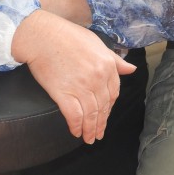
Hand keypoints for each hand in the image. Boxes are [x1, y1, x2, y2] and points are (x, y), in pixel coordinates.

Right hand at [11, 10, 136, 143]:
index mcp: (107, 65)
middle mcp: (98, 78)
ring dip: (90, 129)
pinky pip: (74, 115)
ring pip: (90, 114)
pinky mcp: (64, 93)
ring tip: (89, 138)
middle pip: (103, 106)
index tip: (105, 115)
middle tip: (98, 134)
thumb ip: (115, 59)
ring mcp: (82, 87)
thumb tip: (131, 69)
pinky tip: (76, 132)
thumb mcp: (96, 43)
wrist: (42, 36)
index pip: (113, 93)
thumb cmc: (67, 36)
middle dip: (101, 123)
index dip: (109, 107)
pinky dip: (76, 126)